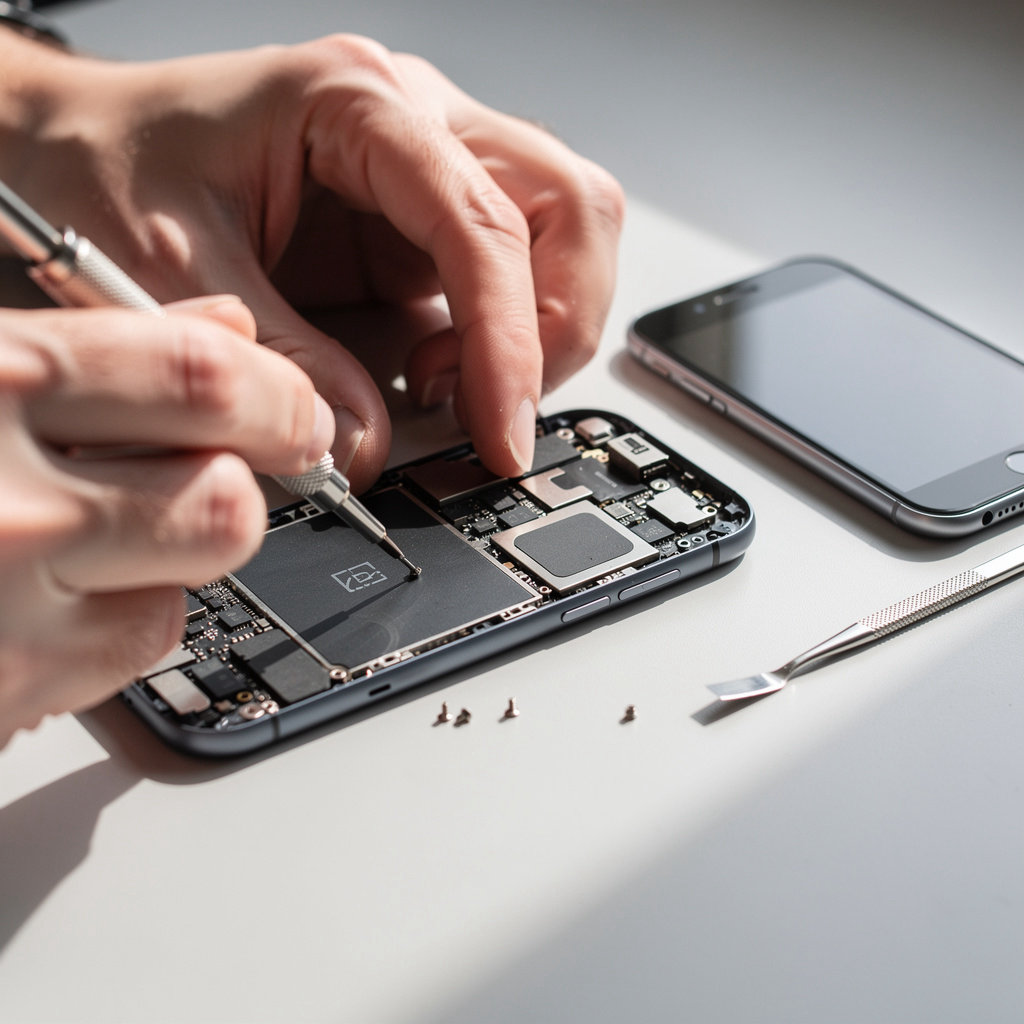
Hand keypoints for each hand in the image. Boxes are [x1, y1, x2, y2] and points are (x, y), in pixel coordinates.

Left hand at [0, 33, 623, 487]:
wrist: (60, 148)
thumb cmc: (98, 165)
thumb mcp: (169, 269)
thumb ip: (280, 362)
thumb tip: (361, 446)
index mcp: (356, 105)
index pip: (482, 219)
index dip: (508, 340)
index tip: (500, 432)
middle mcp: (411, 128)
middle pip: (568, 207)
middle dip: (556, 324)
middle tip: (500, 409)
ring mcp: (423, 180)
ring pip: (559, 238)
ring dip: (539, 332)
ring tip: (454, 390)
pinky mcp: (416, 233)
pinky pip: (507, 283)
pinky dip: (498, 346)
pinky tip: (436, 378)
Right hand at [0, 298, 333, 746]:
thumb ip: (89, 339)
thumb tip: (226, 330)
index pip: (196, 375)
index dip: (271, 391)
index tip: (289, 403)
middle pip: (224, 493)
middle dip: (244, 477)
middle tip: (228, 465)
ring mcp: (3, 604)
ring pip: (194, 574)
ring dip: (186, 544)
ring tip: (126, 523)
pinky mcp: (6, 692)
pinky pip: (138, 640)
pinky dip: (128, 607)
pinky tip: (65, 585)